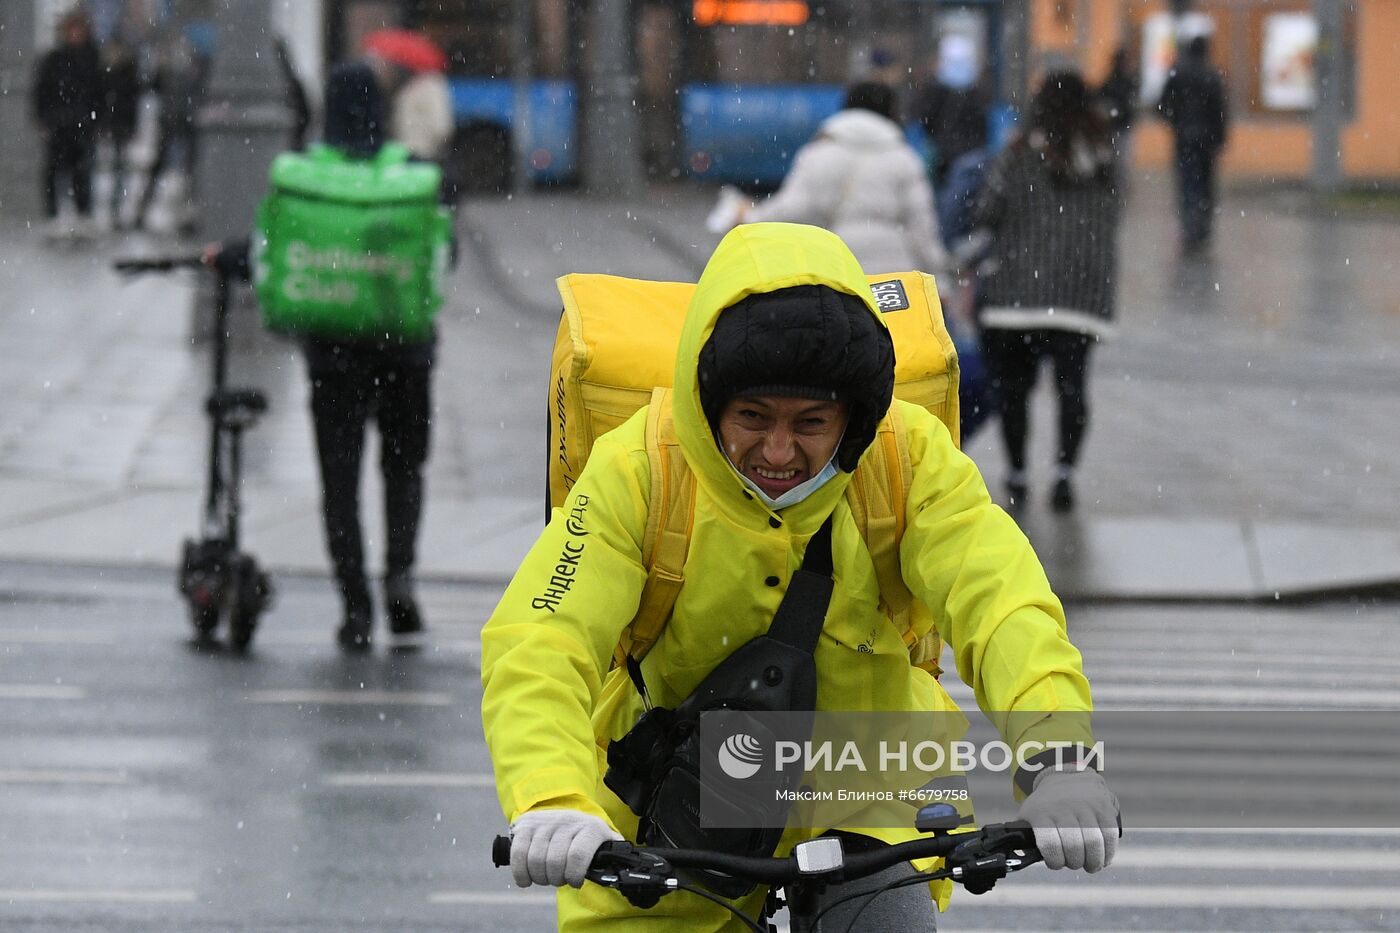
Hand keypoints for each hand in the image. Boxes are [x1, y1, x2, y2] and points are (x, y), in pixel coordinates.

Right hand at [508, 809, 622, 887]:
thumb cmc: (586, 836)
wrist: (563, 813)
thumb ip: (614, 854)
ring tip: (546, 877)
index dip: (574, 875)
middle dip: (556, 879)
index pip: (577, 855)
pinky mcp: (526, 825)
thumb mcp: (604, 841)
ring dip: (540, 877)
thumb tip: (625, 867)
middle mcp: (566, 821)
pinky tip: (527, 879)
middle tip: (559, 880)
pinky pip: (518, 853)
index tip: (575, 882)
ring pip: (536, 859)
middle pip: (554, 861)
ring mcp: (544, 822)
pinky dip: (521, 872)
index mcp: (589, 828)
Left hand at [1015, 767, 1119, 871]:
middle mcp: (1064, 808)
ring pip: (1094, 843)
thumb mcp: (1029, 816)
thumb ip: (1024, 837)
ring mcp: (1085, 806)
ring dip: (1093, 862)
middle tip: (1075, 864)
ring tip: (1090, 865)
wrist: (1066, 776)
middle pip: (1074, 847)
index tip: (1056, 863)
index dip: (1055, 861)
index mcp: (1042, 813)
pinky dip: (1108, 852)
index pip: (1050, 844)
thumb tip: (1020, 860)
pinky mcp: (1104, 807)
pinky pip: (1110, 835)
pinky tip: (1103, 858)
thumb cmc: (1045, 806)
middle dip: (1075, 863)